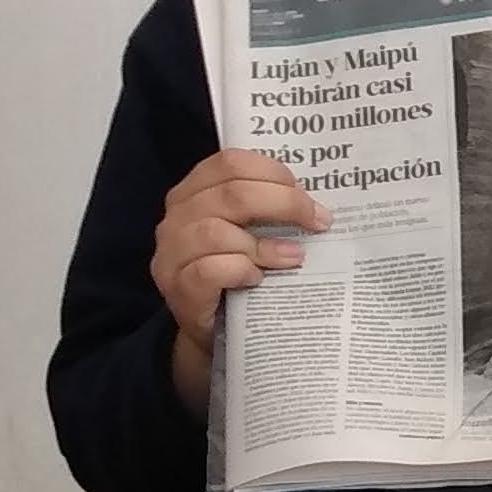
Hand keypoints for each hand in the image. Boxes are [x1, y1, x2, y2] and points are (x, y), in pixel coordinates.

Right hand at [149, 147, 327, 412]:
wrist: (216, 330)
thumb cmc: (239, 272)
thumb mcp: (251, 232)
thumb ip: (269, 209)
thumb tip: (319, 203)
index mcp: (195, 191)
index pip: (230, 162)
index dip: (274, 173)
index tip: (308, 194)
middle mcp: (177, 217)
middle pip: (231, 193)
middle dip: (284, 204)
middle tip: (319, 222)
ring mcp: (172, 254)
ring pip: (215, 232)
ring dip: (264, 244)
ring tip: (295, 257)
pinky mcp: (177, 288)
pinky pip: (209, 270)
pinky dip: (240, 270)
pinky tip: (259, 279)